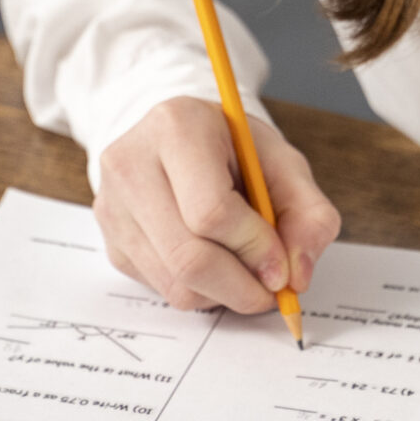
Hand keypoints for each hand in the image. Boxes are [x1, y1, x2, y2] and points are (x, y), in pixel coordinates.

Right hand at [93, 97, 341, 314]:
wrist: (180, 139)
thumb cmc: (234, 149)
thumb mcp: (284, 164)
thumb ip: (309, 215)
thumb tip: (297, 276)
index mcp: (177, 127)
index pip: (211, 211)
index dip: (254, 248)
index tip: (283, 266)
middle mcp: (131, 163)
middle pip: (188, 257)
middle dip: (241, 286)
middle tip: (272, 291)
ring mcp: (113, 204)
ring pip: (174, 282)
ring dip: (223, 293)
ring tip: (247, 271)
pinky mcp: (110, 239)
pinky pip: (160, 288)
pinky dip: (199, 290)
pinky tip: (215, 261)